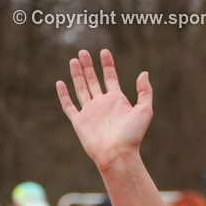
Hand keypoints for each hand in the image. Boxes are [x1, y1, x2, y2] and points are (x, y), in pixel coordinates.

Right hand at [57, 50, 153, 172]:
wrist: (117, 153)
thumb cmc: (132, 135)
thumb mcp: (144, 110)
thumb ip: (144, 91)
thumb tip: (144, 73)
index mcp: (117, 100)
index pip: (110, 78)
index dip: (107, 65)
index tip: (104, 52)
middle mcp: (102, 104)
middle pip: (93, 80)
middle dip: (89, 66)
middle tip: (83, 51)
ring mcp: (90, 111)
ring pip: (81, 88)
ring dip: (77, 75)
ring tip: (74, 60)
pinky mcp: (79, 120)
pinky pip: (69, 105)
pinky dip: (64, 94)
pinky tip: (60, 83)